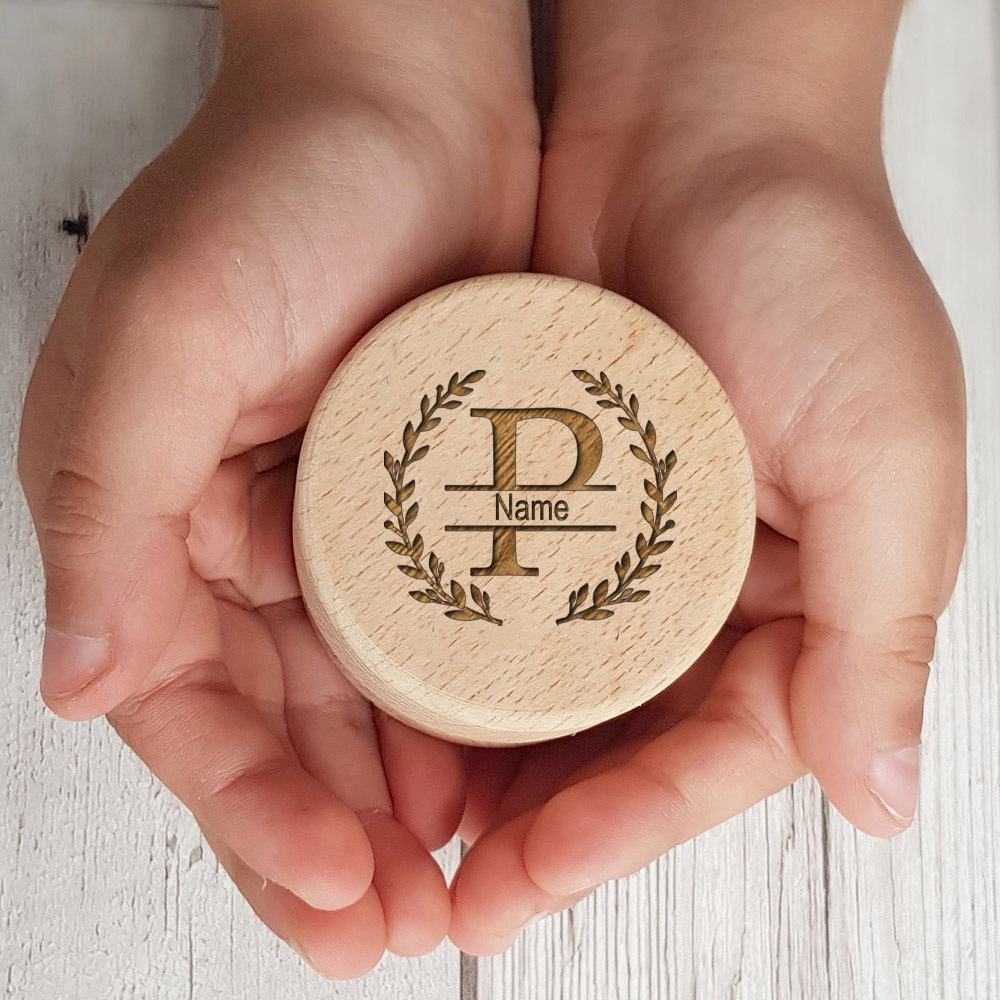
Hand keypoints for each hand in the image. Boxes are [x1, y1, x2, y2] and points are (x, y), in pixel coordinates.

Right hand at [18, 0, 538, 976]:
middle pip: (278, 734)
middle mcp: (239, 537)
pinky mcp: (429, 502)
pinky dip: (458, 716)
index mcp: (152, 514)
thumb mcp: (166, 330)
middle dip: (329, 843)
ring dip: (397, 804)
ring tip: (450, 893)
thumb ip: (104, 506)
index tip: (329, 898)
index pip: (188, 712)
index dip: (251, 816)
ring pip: (361, 707)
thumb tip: (73, 683)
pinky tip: (493, 778)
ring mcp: (341, 527)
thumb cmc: (282, 184)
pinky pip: (438, 638)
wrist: (413, 93)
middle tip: (394, 937)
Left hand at [450, 0, 965, 953]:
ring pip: (544, 700)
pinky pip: (488, 607)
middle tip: (455, 898)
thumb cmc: (813, 267)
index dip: (630, 829)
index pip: (715, 758)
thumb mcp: (889, 453)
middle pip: (618, 750)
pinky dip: (448, 669)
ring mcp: (610, 551)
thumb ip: (882, 630)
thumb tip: (881, 793)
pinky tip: (397, 714)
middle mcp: (700, 592)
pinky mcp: (537, 495)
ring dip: (484, 773)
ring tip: (412, 838)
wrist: (694, 130)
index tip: (536, 878)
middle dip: (543, 832)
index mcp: (800, 602)